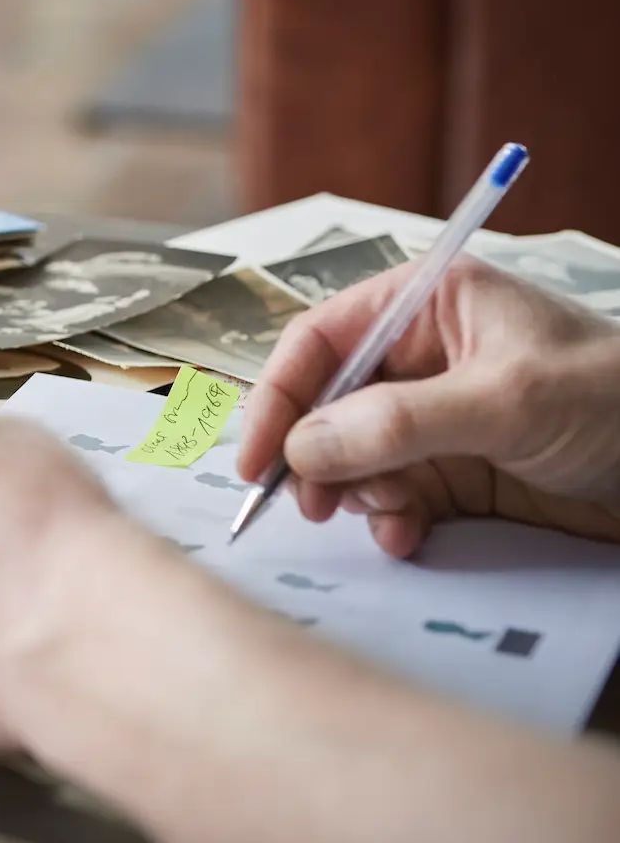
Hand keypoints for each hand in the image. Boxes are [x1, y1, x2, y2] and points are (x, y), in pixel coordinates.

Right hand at [238, 255, 619, 557]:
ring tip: (386, 516)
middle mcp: (421, 356)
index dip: (279, 397)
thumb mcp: (505, 402)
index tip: (259, 458)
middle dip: (315, 455)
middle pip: (326, 403)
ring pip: (353, 456)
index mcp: (424, 306)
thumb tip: (304, 448)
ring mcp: (437, 415)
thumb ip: (398, 423)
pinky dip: (389, 519)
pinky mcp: (459, 469)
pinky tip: (406, 536)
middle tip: (311, 504)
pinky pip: (394, 494)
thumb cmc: (616, 398)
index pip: (320, 343)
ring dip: (356, 492)